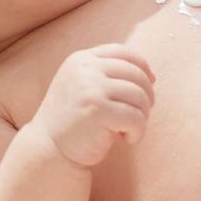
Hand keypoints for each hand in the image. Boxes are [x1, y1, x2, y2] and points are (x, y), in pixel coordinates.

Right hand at [35, 45, 154, 168]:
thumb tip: (149, 74)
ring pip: (139, 96)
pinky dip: (138, 131)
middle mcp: (85, 69)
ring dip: (142, 116)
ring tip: (130, 129)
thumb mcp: (82, 86)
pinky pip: (136, 118)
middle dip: (146, 96)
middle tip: (141, 114)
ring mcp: (91, 88)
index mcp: (81, 60)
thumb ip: (106, 73)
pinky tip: (127, 139)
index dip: (142, 66)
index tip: (151, 83)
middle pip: (135, 74)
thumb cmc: (73, 120)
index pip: (122, 52)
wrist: (49, 149)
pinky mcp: (98, 111)